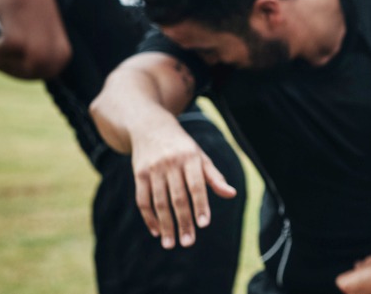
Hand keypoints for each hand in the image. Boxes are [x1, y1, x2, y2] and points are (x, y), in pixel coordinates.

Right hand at [130, 126, 236, 248]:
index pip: (197, 186)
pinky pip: (143, 200)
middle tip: (188, 242)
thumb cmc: (182, 147)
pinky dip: (149, 217)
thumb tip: (232, 194)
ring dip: (165, 225)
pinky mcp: (138, 174)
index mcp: (190, 158)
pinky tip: (157, 231)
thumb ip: (214, 177)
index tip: (204, 225)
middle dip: (183, 222)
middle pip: (178, 198)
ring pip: (159, 202)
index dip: (200, 205)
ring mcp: (153, 169)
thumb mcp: (200, 157)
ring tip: (171, 243)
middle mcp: (171, 163)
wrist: (151, 127)